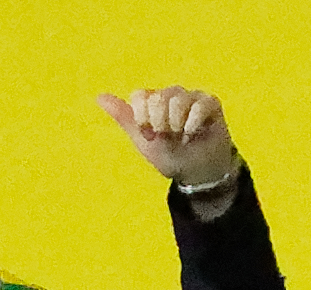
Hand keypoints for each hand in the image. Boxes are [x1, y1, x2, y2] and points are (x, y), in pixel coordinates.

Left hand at [97, 87, 237, 186]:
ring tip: (180, 136)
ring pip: (178, 99)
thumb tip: (99, 96)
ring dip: (176, 124)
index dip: (142, 116)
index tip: (148, 132)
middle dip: (159, 123)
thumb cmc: (168, 156)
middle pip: (158, 97)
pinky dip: (192, 125)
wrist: (195, 172)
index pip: (140, 95)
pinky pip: (198, 106)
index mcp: (152, 102)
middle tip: (166, 136)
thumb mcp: (142, 141)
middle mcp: (171, 95)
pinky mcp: (211, 102)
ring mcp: (191, 97)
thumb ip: (124, 117)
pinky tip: (192, 135)